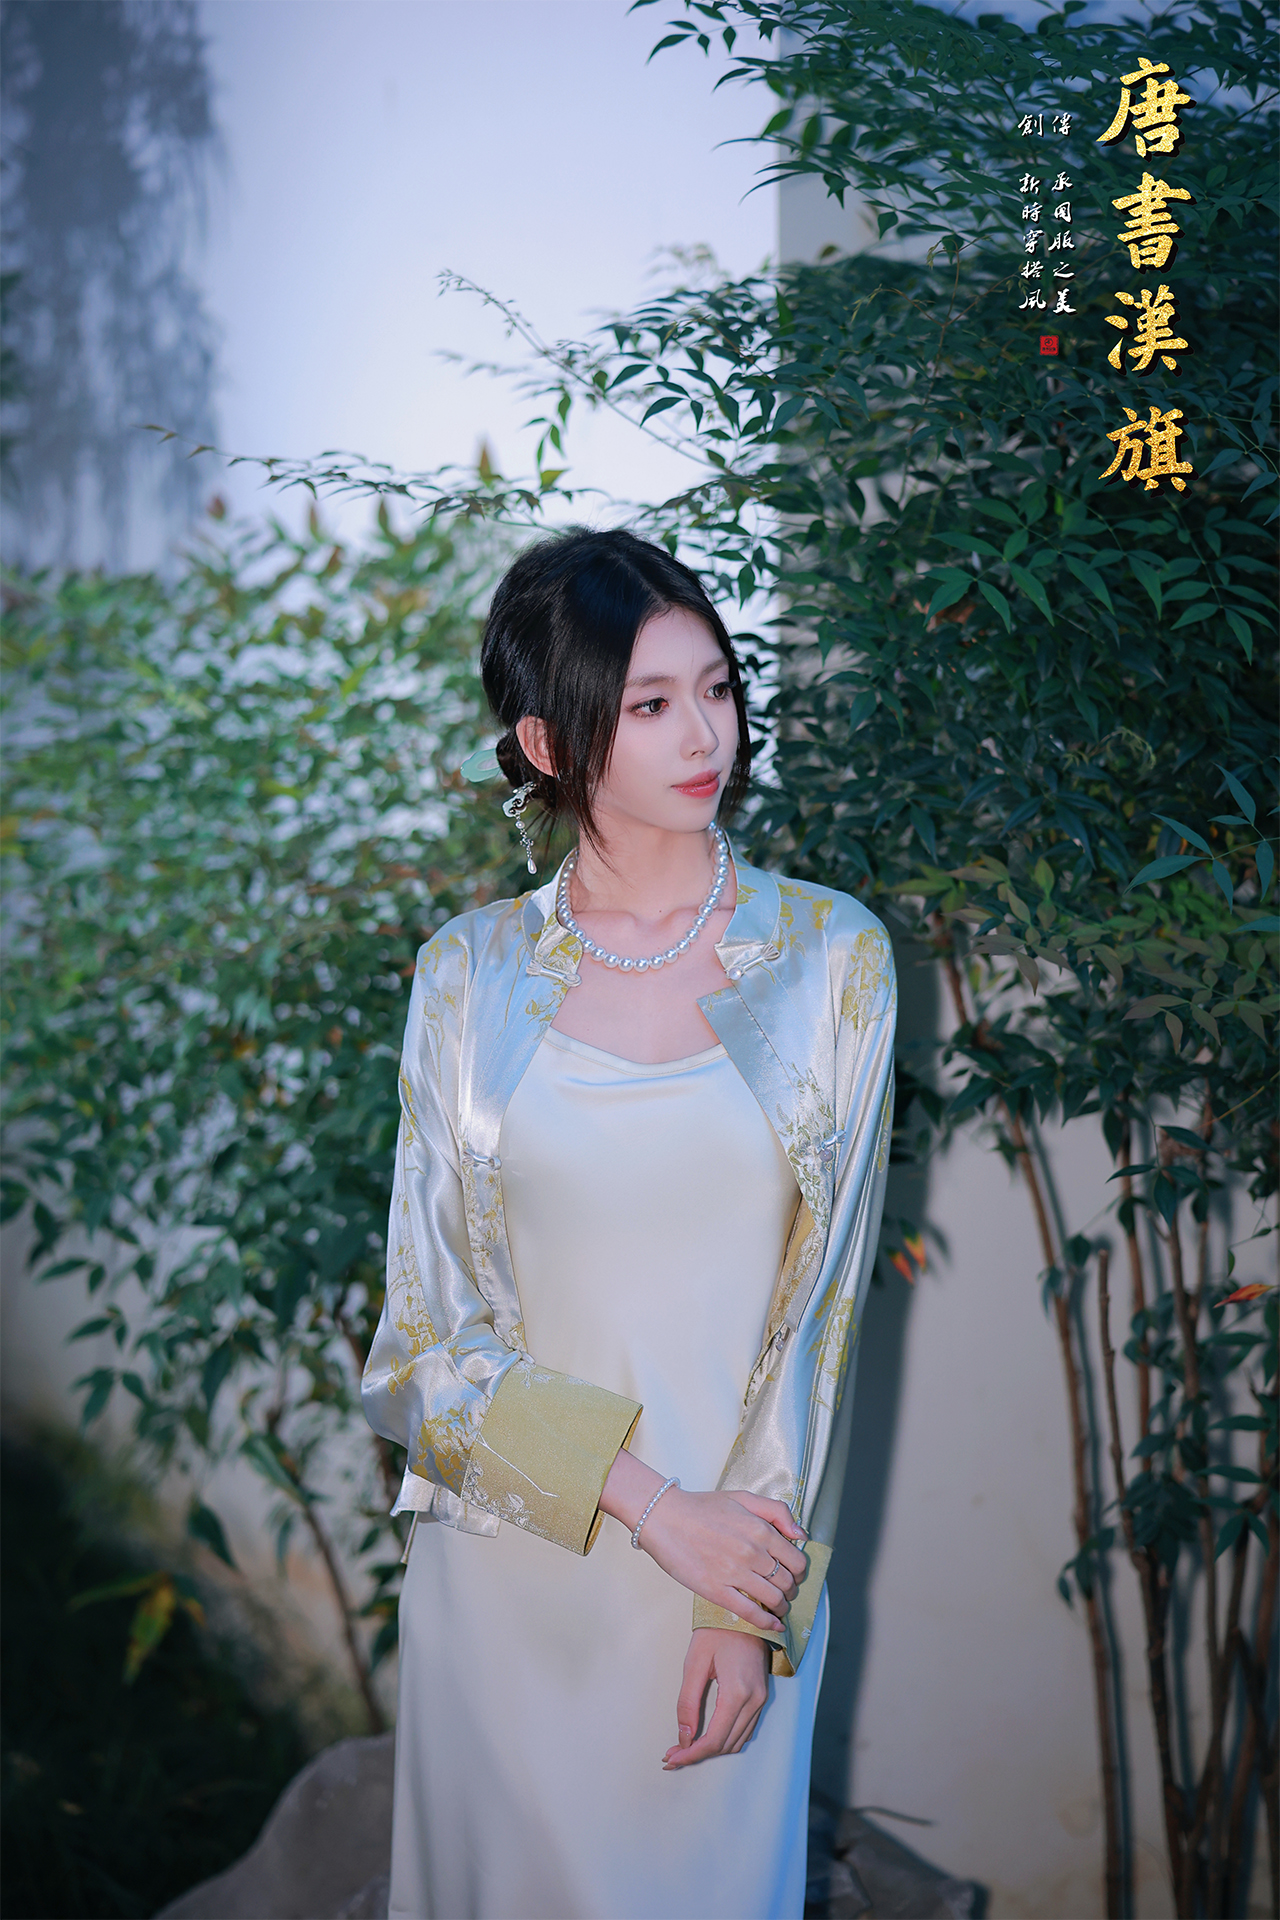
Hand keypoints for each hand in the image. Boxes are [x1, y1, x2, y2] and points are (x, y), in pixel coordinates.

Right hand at [598, 1446, 807, 1631]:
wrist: (664, 1518)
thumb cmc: (701, 1507)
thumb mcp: (743, 1497)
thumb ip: (777, 1512)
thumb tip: (801, 1535)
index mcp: (760, 1529)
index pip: (796, 1560)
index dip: (799, 1572)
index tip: (794, 1575)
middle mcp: (752, 1552)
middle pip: (787, 1582)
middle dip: (791, 1590)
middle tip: (785, 1592)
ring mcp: (735, 1573)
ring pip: (773, 1600)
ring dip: (781, 1607)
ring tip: (778, 1607)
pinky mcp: (717, 1591)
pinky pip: (751, 1613)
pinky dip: (767, 1623)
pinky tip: (773, 1625)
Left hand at [663, 1629, 768, 1768]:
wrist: (745, 1610)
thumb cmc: (717, 1630)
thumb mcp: (695, 1663)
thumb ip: (688, 1702)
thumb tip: (684, 1738)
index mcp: (737, 1693)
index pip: (714, 1740)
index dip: (691, 1755)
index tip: (670, 1760)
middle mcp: (754, 1701)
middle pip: (726, 1745)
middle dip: (697, 1754)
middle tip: (671, 1756)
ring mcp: (761, 1699)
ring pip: (737, 1741)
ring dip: (712, 1749)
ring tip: (685, 1748)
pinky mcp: (762, 1696)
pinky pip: (745, 1730)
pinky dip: (726, 1739)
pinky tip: (707, 1736)